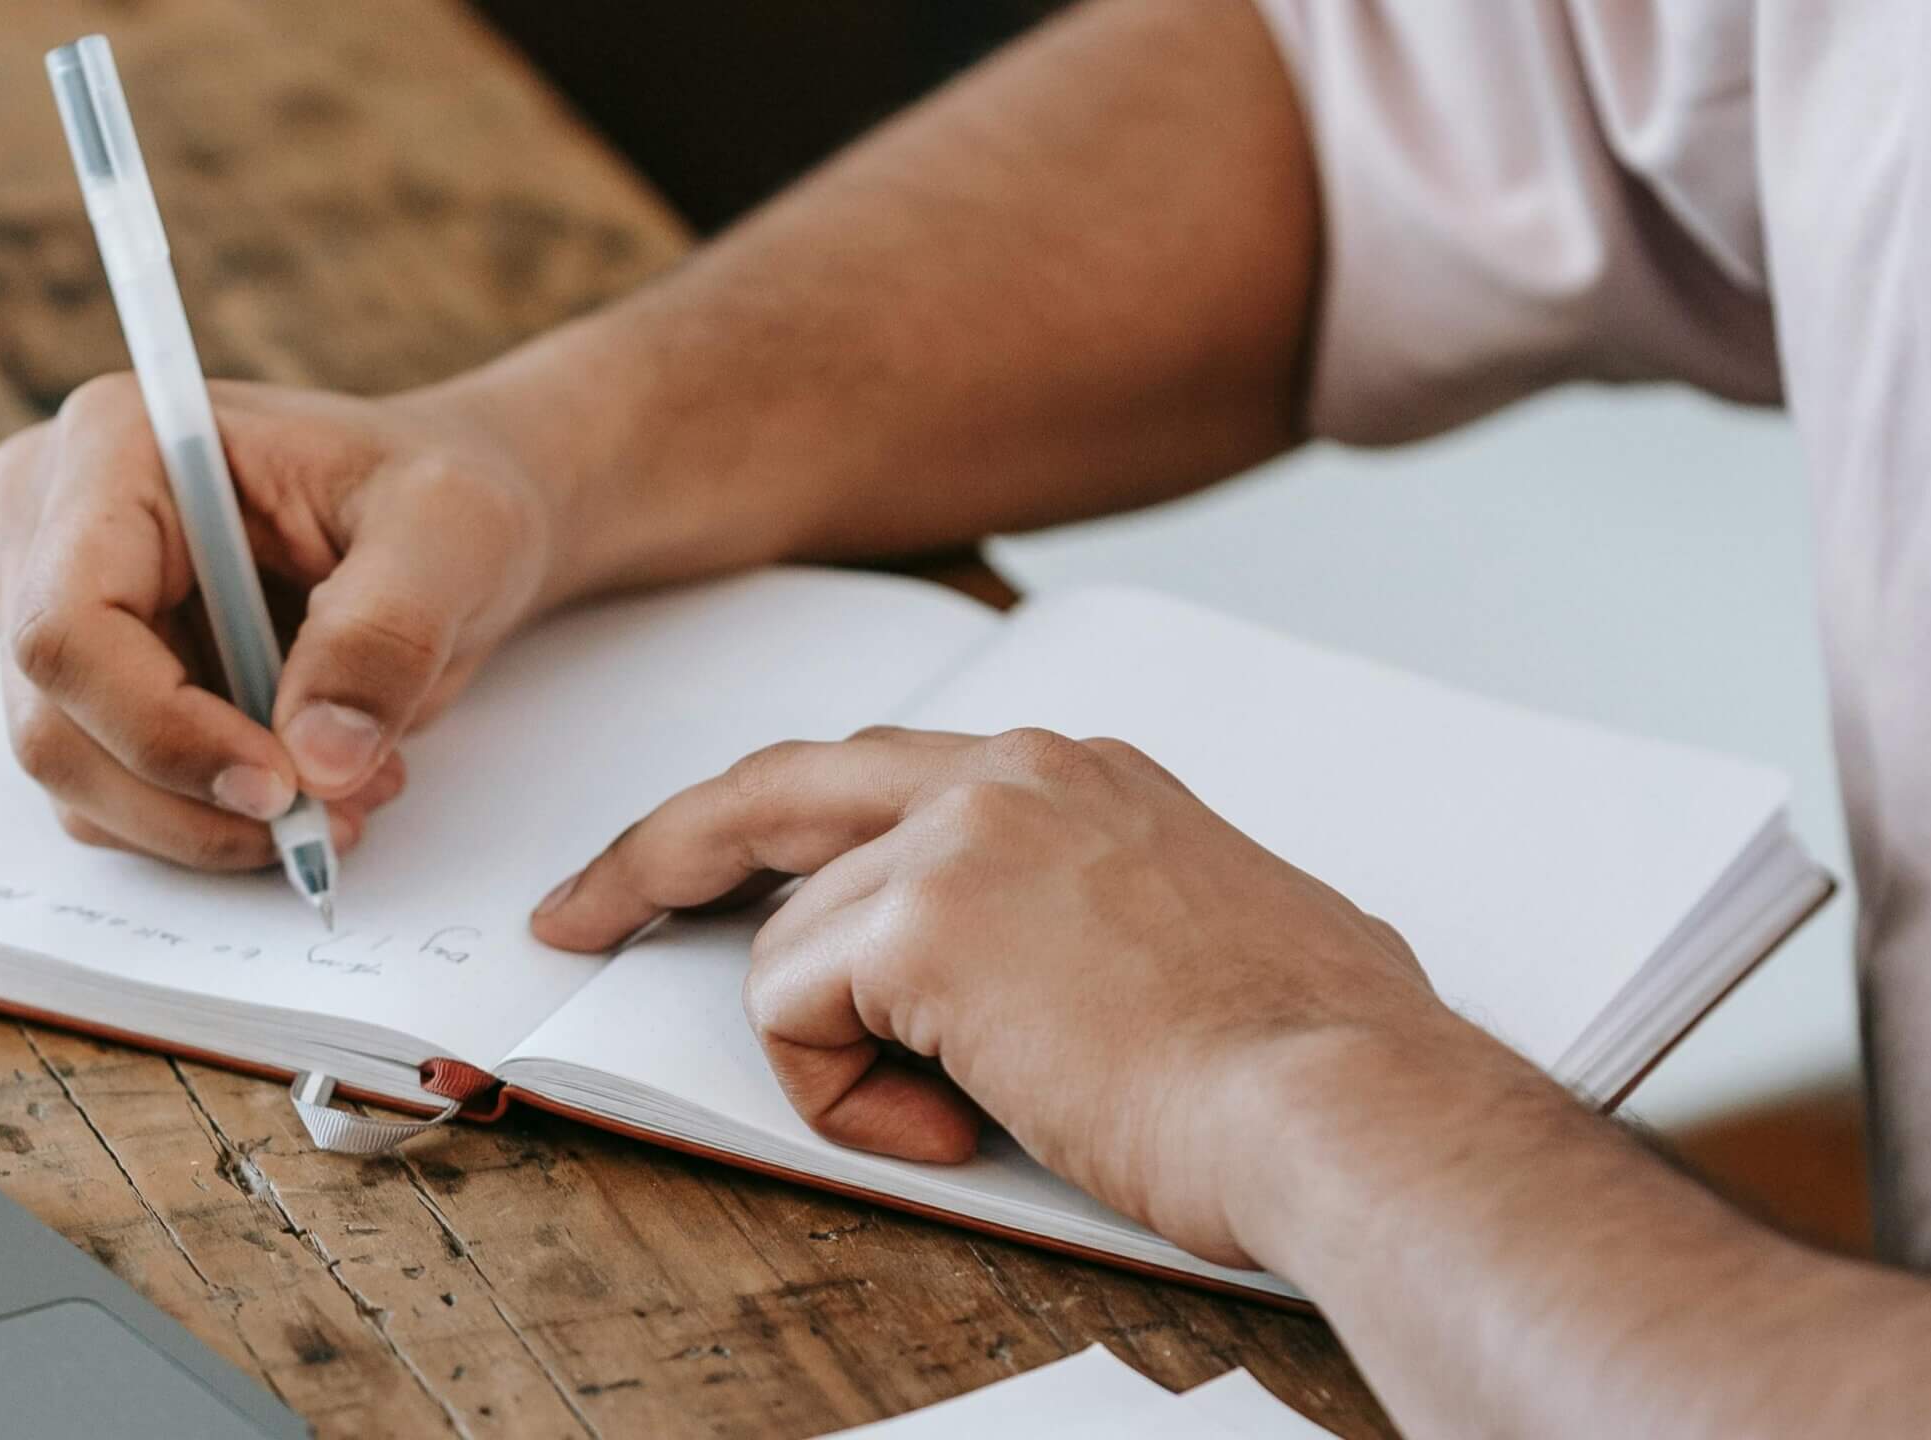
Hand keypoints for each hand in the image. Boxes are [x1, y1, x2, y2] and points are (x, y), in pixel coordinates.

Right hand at [0, 376, 557, 867]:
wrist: (438, 527)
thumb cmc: (437, 497)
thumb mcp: (450, 535)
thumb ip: (386, 633)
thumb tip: (318, 758)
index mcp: (115, 445)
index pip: (70, 626)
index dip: (161, 730)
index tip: (281, 784)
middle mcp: (50, 520)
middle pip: (55, 721)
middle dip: (194, 799)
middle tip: (328, 816)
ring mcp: (51, 606)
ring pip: (76, 777)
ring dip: (208, 822)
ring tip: (345, 791)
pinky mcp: (85, 682)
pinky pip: (109, 795)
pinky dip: (205, 820)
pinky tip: (306, 785)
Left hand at [529, 726, 1454, 1267]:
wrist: (1348, 1107)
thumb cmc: (1303, 1056)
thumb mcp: (1199, 928)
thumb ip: (1094, 907)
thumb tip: (1063, 968)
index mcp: (1073, 776)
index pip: (867, 774)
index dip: (767, 826)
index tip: (693, 864)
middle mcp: (1010, 776)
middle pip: (771, 791)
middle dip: (656, 855)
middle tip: (582, 912)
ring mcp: (962, 837)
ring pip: (788, 946)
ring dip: (839, 1053)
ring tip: (968, 1112)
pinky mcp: (925, 923)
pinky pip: (792, 1013)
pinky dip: (838, 1094)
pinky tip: (957, 1124)